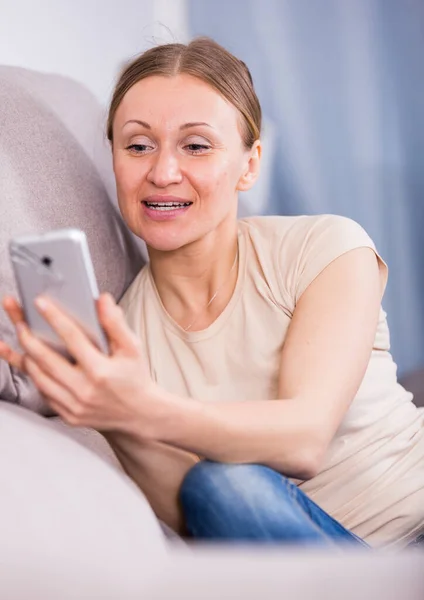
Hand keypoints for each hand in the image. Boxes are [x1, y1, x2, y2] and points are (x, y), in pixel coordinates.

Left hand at [0, 294, 160, 435]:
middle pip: (46, 359)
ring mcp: (74, 405)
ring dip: (25, 355)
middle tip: (19, 319)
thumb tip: (103, 300)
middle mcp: (85, 390)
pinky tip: (28, 360)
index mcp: (101, 371)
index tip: (39, 301)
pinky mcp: (68, 416)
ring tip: (20, 335)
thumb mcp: (132, 348)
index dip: (54, 317)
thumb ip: (116, 323)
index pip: (72, 338)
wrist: (139, 414)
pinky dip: (34, 375)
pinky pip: (44, 393)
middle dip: (28, 336)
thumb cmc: (134, 376)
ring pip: (39, 377)